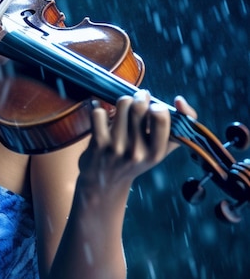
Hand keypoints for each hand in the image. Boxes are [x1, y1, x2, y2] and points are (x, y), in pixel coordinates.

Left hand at [78, 90, 196, 193]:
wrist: (105, 182)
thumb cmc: (135, 159)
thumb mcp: (158, 150)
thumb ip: (177, 128)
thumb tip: (180, 100)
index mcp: (156, 153)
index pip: (161, 118)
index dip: (157, 107)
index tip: (153, 107)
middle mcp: (136, 151)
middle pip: (139, 107)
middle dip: (140, 97)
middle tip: (139, 98)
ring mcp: (116, 146)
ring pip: (122, 104)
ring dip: (123, 101)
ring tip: (123, 107)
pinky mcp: (98, 142)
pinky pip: (99, 112)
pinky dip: (98, 107)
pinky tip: (101, 112)